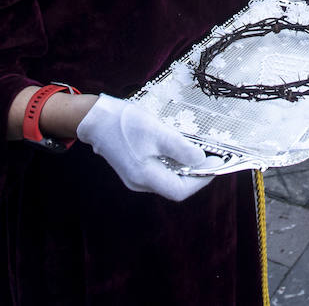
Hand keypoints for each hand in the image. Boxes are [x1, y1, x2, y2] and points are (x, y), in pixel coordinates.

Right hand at [74, 95, 213, 200]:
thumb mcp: (157, 132)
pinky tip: (177, 148)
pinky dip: (172, 162)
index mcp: (145, 177)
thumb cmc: (124, 123)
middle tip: (210, 157)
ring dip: (184, 167)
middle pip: (175, 186)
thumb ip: (181, 149)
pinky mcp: (132, 168)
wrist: (94, 118)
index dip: (201, 180)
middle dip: (195, 174)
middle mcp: (139, 182)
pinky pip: (158, 170)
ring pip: (167, 178)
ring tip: (196, 151)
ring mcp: (135, 177)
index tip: (215, 164)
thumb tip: (200, 161)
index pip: (180, 190)